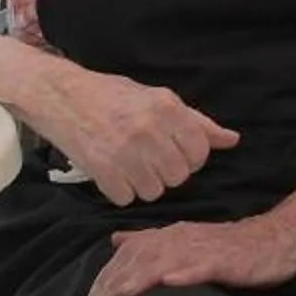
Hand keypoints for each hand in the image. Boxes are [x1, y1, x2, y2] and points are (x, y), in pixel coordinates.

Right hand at [24, 65, 238, 205]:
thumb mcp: (158, 98)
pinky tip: (112, 171)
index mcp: (167, 108)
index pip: (199, 153)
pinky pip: (127, 199)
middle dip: (167, 172)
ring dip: (144, 184)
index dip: (190, 157)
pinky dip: (120, 190)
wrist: (62, 96)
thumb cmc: (113, 96)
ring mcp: (126, 152)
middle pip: (179, 176)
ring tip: (129, 164)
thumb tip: (232, 140)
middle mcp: (150, 130)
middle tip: (149, 158)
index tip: (174, 151)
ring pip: (155, 192)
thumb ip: (196, 122)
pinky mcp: (103, 171)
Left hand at [88, 213, 295, 295]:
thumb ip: (154, 241)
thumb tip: (118, 240)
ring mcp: (205, 248)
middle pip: (144, 256)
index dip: (112, 271)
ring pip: (168, 260)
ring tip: (122, 294)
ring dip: (142, 276)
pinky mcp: (228, 260)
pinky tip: (172, 282)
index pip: (134, 251)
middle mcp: (184, 237)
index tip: (93, 295)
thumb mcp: (189, 241)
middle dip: (119, 278)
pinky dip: (187, 273)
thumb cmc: (233, 245)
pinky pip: (204, 265)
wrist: (279, 237)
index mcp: (174, 235)